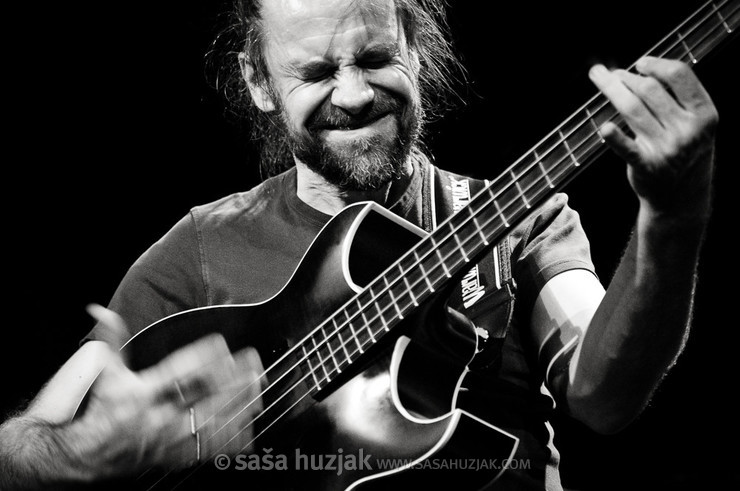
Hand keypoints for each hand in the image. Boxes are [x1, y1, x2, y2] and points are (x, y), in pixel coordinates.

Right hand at [78, 305, 263, 477]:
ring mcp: (170, 437)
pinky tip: (250, 428)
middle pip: (201, 397)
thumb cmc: (104, 410)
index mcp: (143, 392)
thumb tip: (101, 311)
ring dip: (237, 407)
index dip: (199, 356)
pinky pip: (209, 450)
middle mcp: (159, 416)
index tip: (221, 343)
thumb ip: (112, 339)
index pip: (175, 371)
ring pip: (211, 423)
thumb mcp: (107, 373)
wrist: (91, 454)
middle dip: (229, 382)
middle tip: (252, 366)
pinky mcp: (178, 455)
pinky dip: (231, 440)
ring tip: (256, 390)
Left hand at [588, 56, 717, 219]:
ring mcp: (667, 149)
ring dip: (613, 90)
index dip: (656, 64)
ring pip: (633, 109)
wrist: (682, 198)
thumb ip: (677, 99)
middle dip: (626, 77)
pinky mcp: (646, 166)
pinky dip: (614, 138)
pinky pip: (627, 148)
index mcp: (704, 114)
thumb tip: (640, 70)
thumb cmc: (684, 152)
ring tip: (602, 79)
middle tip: (612, 74)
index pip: (680, 76)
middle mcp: (687, 130)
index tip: (639, 63)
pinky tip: (604, 128)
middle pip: (650, 90)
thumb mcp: (695, 125)